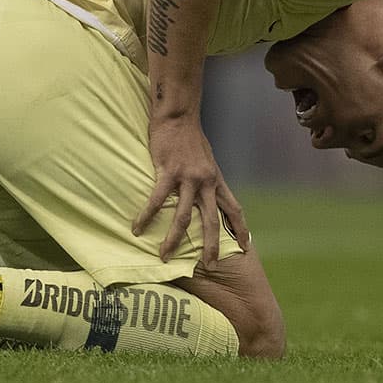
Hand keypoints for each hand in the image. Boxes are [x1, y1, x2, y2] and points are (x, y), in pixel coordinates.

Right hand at [131, 117, 250, 266]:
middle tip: (210, 266)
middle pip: (212, 221)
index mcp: (216, 180)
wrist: (178, 116)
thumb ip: (207, 178)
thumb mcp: (206, 160)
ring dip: (173, 239)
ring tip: (164, 256)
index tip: (245, 246)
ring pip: (184, 217)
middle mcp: (206, 182)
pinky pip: (157, 200)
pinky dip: (146, 216)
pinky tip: (137, 228)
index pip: (234, 208)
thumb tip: (205, 193)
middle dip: (212, 246)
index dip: (240, 228)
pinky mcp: (168, 172)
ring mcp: (188, 178)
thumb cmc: (189, 137)